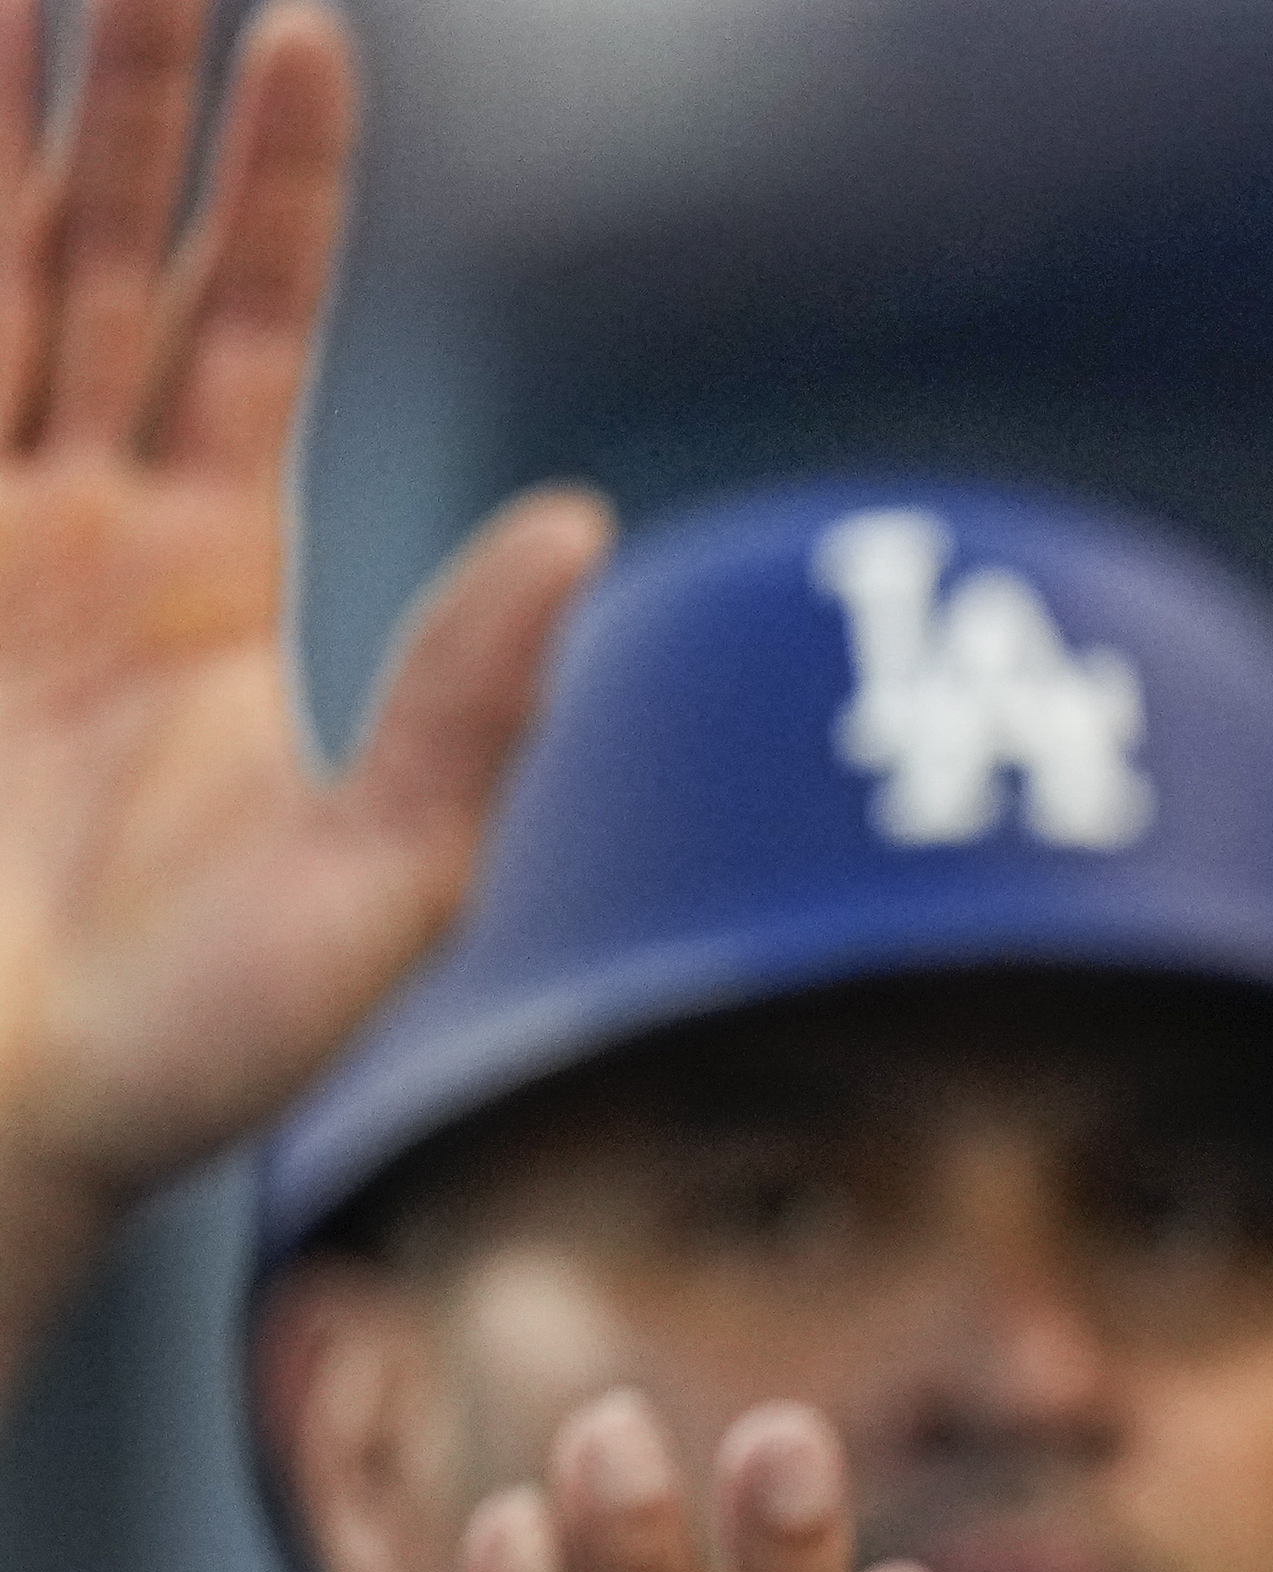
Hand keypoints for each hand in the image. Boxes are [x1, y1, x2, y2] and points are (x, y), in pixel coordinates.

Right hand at [0, 0, 605, 1362]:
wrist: (10, 1129)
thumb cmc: (200, 1050)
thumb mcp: (385, 878)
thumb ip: (471, 705)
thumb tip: (583, 527)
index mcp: (208, 572)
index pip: (248, 317)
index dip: (274, 178)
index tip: (303, 25)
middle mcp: (77, 522)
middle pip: (103, 248)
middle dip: (120, 90)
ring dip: (1, 124)